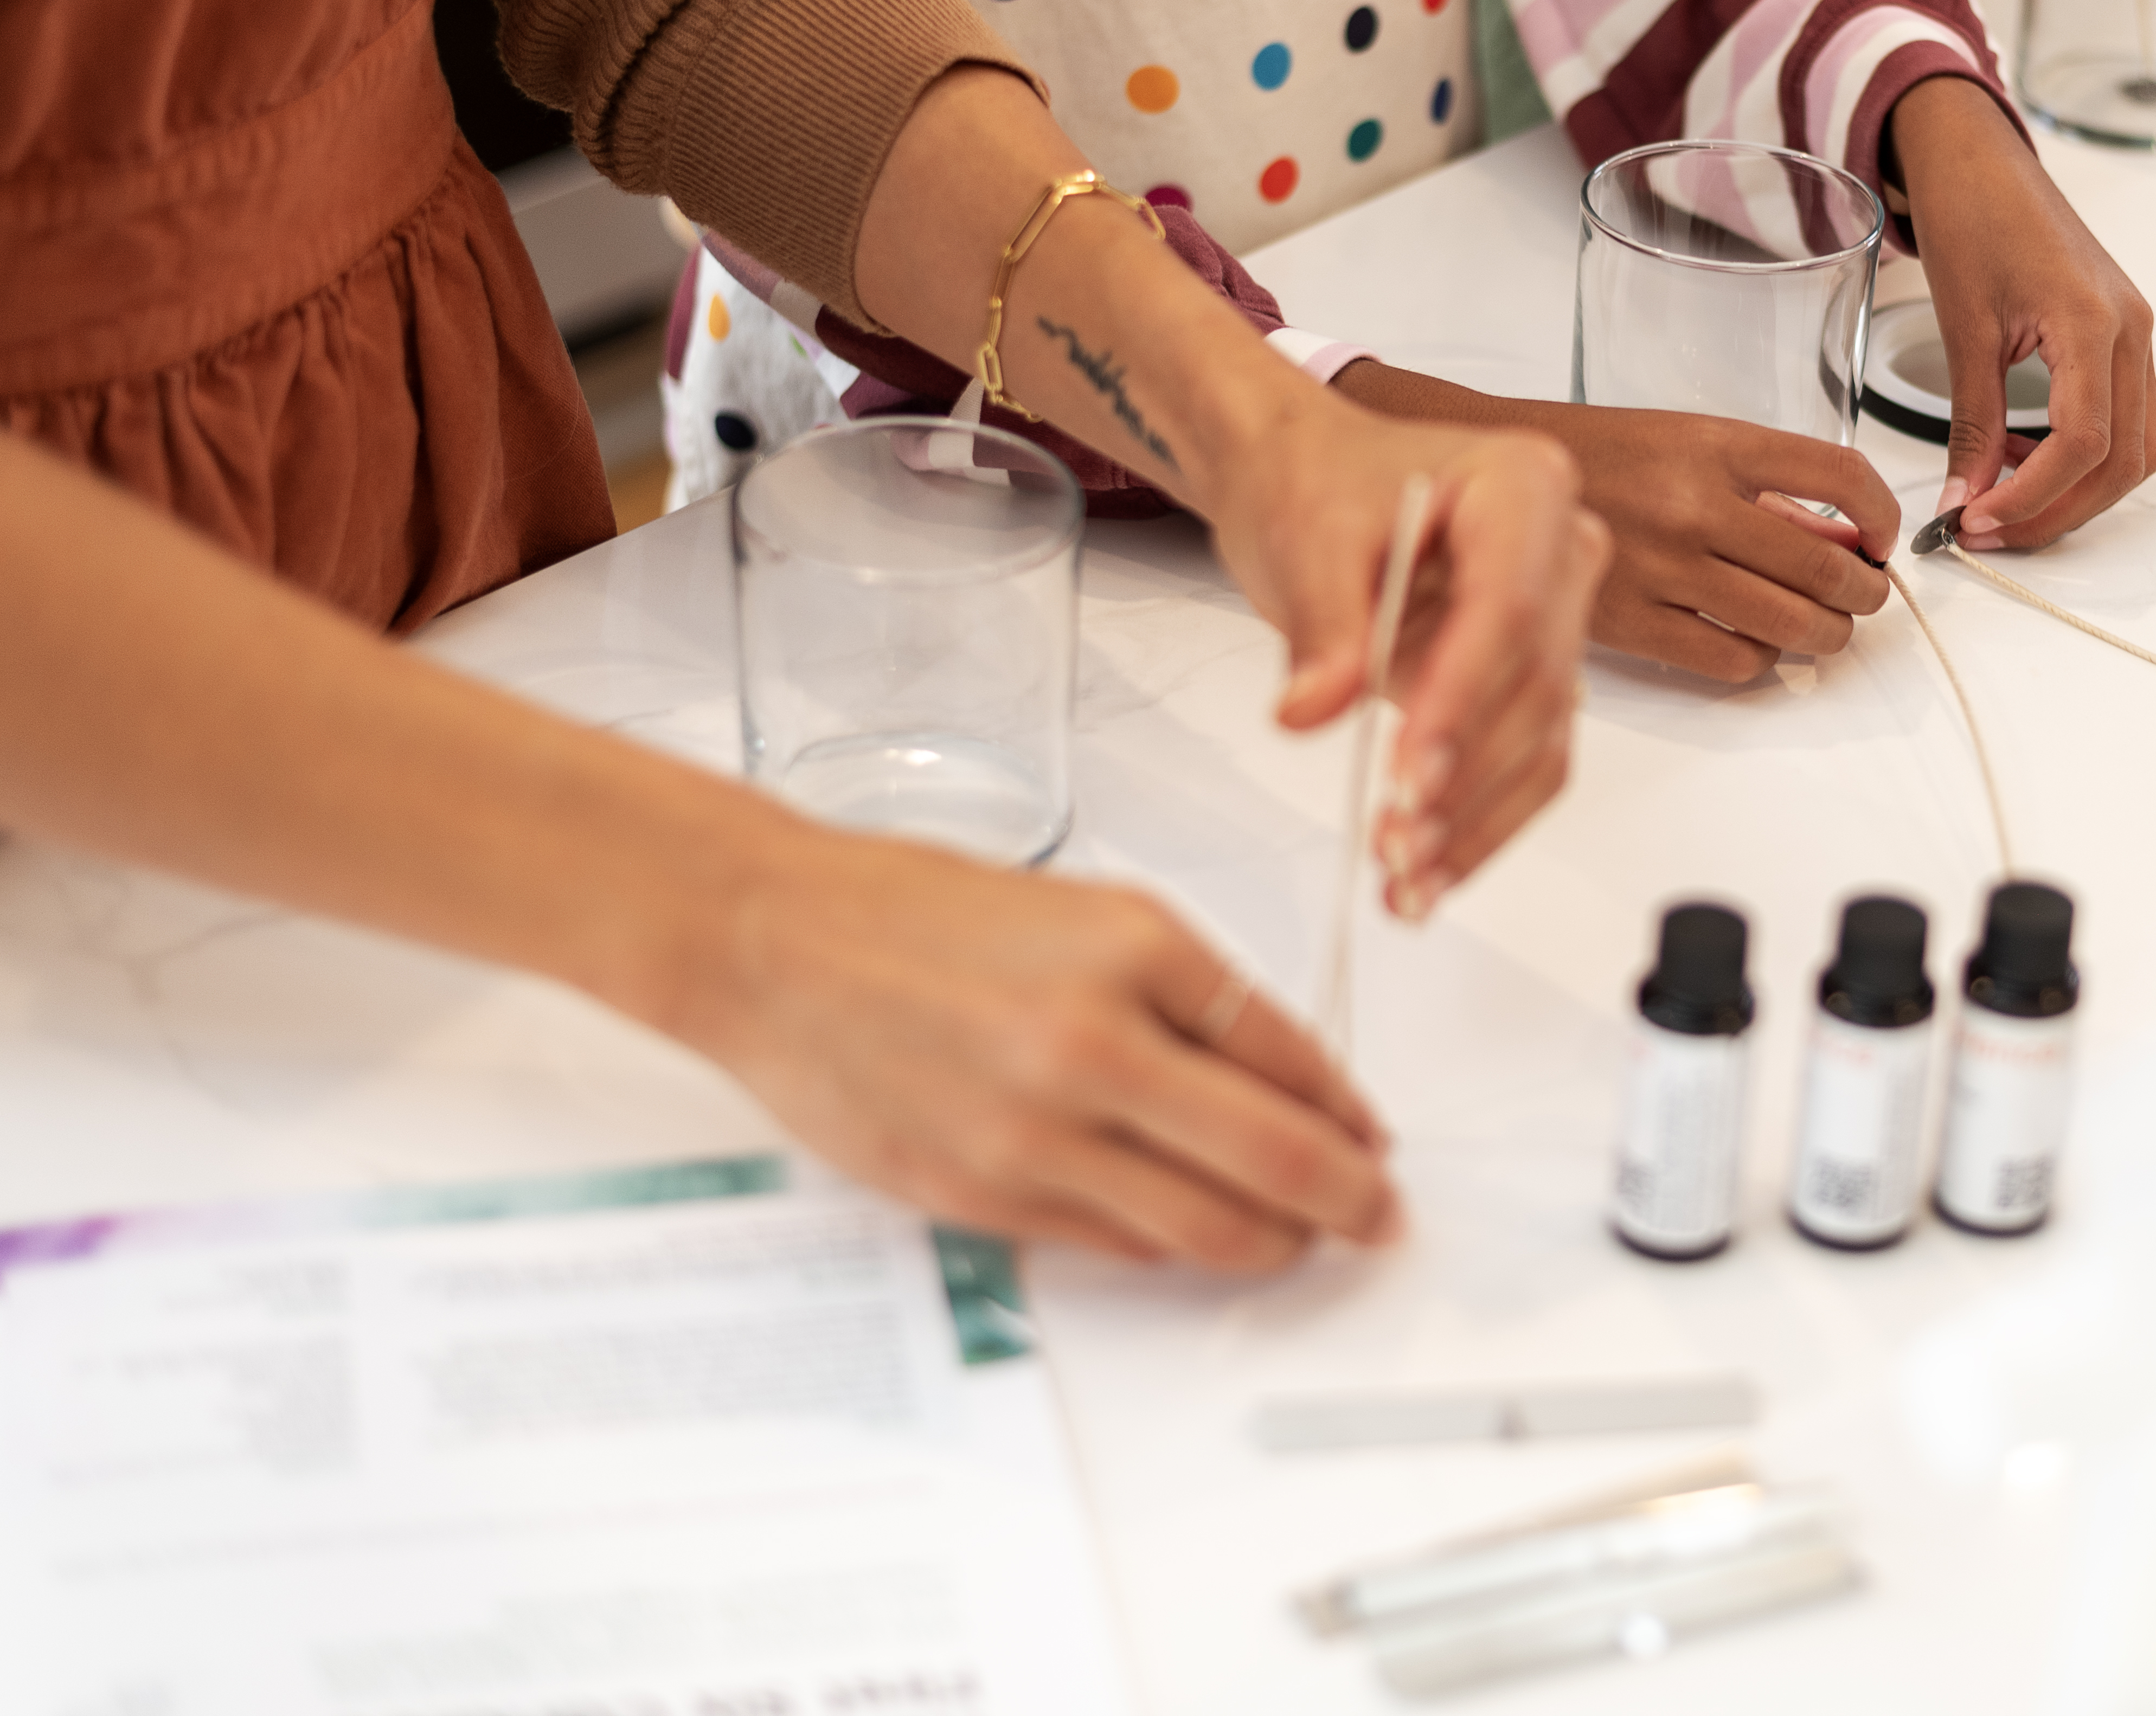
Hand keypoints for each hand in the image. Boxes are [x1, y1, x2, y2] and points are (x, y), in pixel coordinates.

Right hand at [677, 829, 1400, 1269]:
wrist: (775, 945)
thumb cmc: (922, 916)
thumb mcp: (1093, 912)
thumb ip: (1193, 995)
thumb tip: (1288, 1081)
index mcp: (1137, 950)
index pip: (1290, 1056)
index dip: (1348, 1112)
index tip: (1371, 1138)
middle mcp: (1094, 1044)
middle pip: (1274, 1156)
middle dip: (1347, 1200)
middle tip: (1377, 1216)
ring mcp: (1036, 1131)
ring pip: (1204, 1225)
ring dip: (1274, 1242)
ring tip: (1299, 1239)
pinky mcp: (983, 1194)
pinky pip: (1116, 1243)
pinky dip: (1172, 1246)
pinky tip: (1193, 1231)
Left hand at [1203, 399, 1606, 916]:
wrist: (1310, 481)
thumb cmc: (1317, 484)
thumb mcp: (1306, 541)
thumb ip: (1322, 629)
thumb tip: (1312, 710)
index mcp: (1523, 485)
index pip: (1512, 606)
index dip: (1463, 698)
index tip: (1407, 775)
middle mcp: (1561, 550)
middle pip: (1535, 682)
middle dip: (1466, 776)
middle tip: (1397, 842)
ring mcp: (1557, 619)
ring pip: (1542, 739)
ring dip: (1477, 820)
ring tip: (1406, 877)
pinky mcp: (1531, 678)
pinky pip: (1526, 761)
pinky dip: (1480, 824)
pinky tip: (1431, 874)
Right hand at [1335, 370, 1901, 682]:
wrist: (1497, 483)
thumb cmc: (1602, 459)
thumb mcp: (1690, 441)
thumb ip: (1768, 487)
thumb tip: (1847, 539)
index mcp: (1717, 445)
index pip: (1843, 477)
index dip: (1883, 516)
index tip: (1881, 537)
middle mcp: (1696, 505)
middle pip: (1829, 568)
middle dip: (1865, 591)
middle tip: (1861, 593)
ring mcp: (1667, 569)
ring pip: (1794, 625)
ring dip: (1827, 634)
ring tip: (1820, 626)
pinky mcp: (1637, 624)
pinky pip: (1735, 661)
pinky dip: (1761, 660)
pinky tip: (1752, 641)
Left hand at [1890, 79, 2155, 549]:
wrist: (1983, 161)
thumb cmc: (1974, 219)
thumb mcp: (1964, 329)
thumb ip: (1972, 423)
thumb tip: (1963, 499)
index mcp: (2093, 321)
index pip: (2084, 442)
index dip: (2032, 497)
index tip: (1976, 522)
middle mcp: (2132, 331)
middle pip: (2121, 460)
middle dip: (2056, 511)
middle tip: (1987, 532)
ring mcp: (2136, 334)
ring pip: (2135, 449)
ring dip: (2076, 492)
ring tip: (2004, 503)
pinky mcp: (2124, 337)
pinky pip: (2128, 419)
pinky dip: (2085, 457)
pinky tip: (2026, 459)